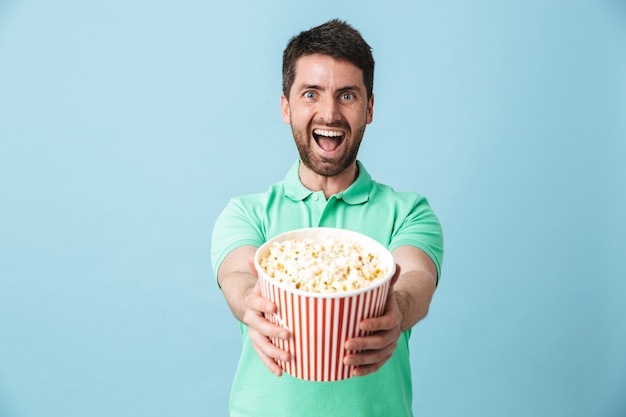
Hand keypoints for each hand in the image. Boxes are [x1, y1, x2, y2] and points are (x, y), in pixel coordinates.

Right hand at [242, 259, 290, 375]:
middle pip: (259, 326)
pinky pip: (262, 355)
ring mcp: (254, 332)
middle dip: (273, 331)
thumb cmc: (262, 289)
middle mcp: (251, 317)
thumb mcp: (261, 279)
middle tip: (288, 334)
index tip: (276, 306)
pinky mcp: (258, 343)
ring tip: (288, 357)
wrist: (246, 302)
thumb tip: (253, 256)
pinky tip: (281, 372)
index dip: (264, 304)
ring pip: (261, 343)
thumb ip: (260, 270)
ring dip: (273, 352)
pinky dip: (270, 364)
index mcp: (253, 300)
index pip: (257, 302)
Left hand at [342, 265, 402, 376]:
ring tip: (345, 360)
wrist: (392, 316)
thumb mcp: (385, 290)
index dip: (375, 324)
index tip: (360, 323)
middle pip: (381, 342)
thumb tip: (394, 263)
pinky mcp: (383, 355)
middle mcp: (393, 333)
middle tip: (346, 343)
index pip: (387, 322)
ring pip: (378, 356)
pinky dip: (366, 370)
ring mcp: (389, 346)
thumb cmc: (382, 301)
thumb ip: (387, 280)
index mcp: (393, 316)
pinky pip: (376, 365)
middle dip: (363, 344)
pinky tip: (352, 373)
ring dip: (362, 360)